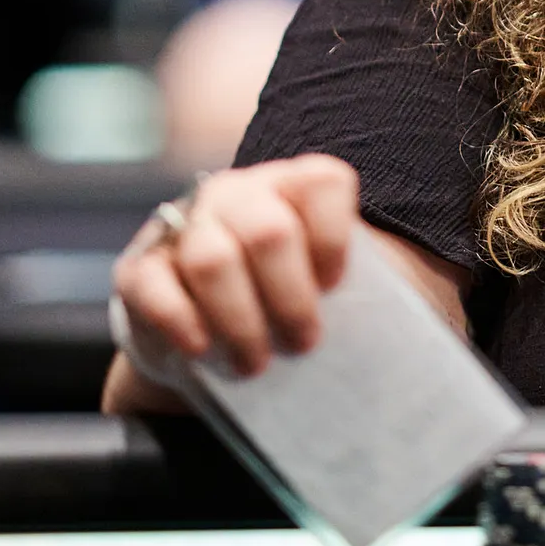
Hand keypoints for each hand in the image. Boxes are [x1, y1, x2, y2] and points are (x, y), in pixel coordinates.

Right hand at [111, 155, 359, 380]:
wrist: (219, 333)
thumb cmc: (292, 304)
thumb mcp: (336, 287)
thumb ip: (370, 291)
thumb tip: (404, 340)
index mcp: (292, 186)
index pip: (323, 182)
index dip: (334, 238)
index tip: (335, 288)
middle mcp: (237, 194)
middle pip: (268, 231)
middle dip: (291, 298)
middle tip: (303, 343)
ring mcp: (184, 225)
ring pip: (212, 259)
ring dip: (240, 320)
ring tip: (256, 362)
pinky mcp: (140, 267)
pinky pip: (152, 285)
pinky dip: (180, 321)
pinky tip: (202, 348)